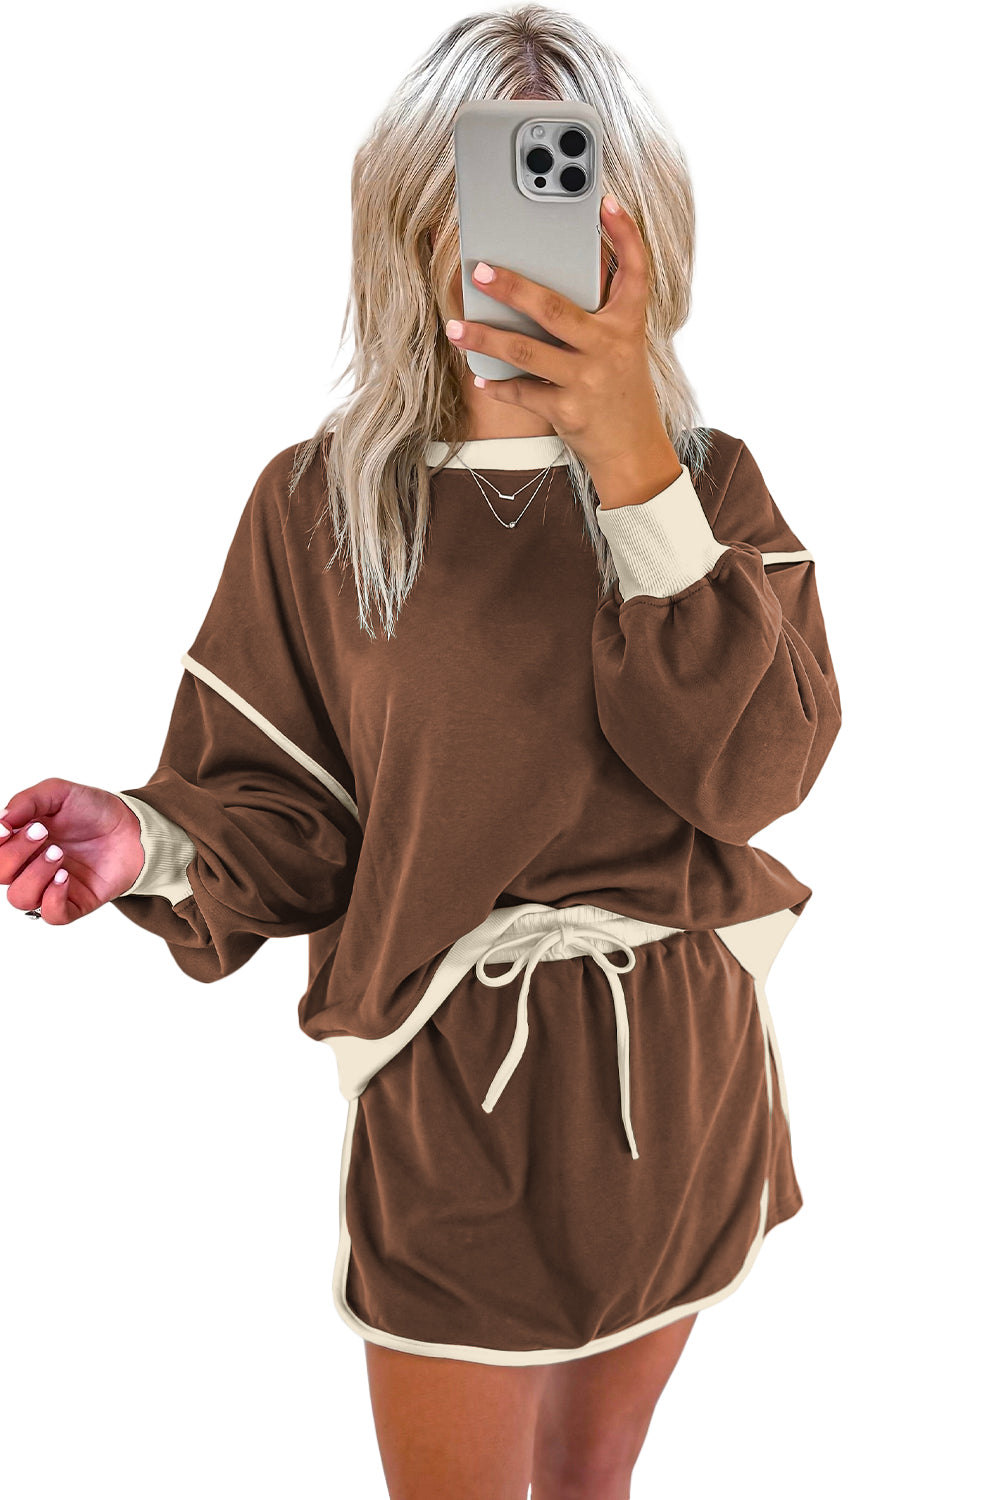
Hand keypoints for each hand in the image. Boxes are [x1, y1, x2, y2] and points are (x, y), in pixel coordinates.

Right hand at [0, 778, 145, 924]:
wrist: (133, 825)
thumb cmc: (94, 810)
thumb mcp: (58, 793)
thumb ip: (25, 802)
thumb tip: (0, 822)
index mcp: (20, 842)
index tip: (8, 828)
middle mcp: (30, 867)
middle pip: (1, 874)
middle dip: (16, 853)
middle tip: (42, 833)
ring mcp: (51, 887)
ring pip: (20, 898)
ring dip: (35, 875)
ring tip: (59, 853)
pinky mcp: (74, 903)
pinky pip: (50, 915)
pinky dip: (52, 898)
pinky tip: (65, 876)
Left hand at [444, 193, 682, 496]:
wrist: (634, 452)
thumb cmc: (619, 390)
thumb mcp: (622, 346)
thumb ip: (598, 311)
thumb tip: (554, 274)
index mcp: (628, 324)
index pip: (635, 270)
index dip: (624, 233)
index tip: (605, 201)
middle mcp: (609, 348)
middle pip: (554, 309)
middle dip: (513, 288)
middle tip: (480, 270)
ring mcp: (588, 381)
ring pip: (526, 353)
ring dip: (486, 339)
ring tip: (455, 328)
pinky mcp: (568, 412)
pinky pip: (523, 393)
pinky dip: (499, 386)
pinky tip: (479, 378)